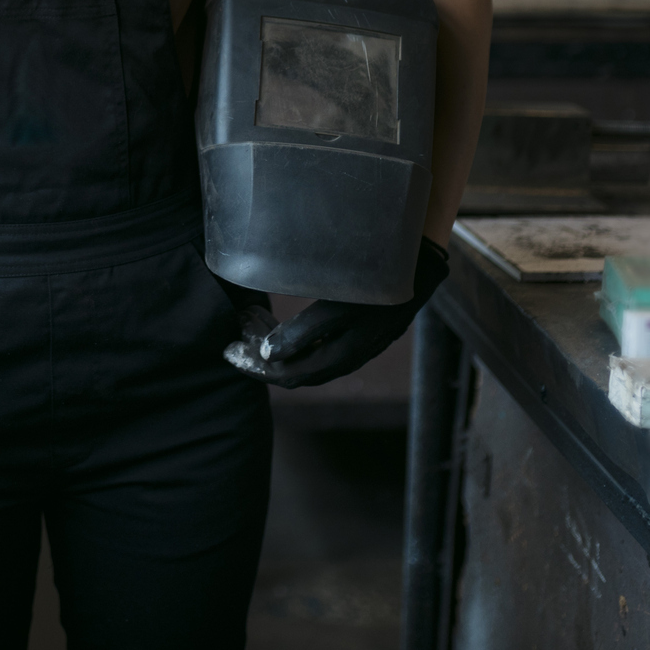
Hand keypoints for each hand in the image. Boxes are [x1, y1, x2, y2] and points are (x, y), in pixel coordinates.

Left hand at [223, 237, 449, 388]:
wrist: (417, 273)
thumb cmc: (373, 287)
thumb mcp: (337, 308)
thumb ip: (303, 333)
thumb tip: (270, 356)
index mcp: (340, 357)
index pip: (290, 376)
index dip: (257, 369)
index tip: (232, 353)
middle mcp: (346, 359)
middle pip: (297, 373)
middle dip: (262, 361)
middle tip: (236, 344)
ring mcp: (354, 349)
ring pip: (308, 362)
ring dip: (278, 352)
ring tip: (254, 332)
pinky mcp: (359, 336)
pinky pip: (319, 350)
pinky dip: (296, 345)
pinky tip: (285, 330)